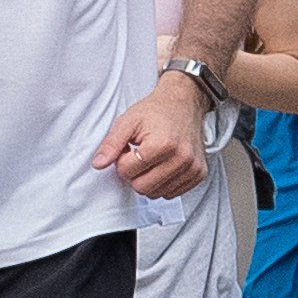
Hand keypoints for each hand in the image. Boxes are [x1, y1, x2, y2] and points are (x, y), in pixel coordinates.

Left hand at [93, 66, 206, 198]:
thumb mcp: (128, 121)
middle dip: (134, 174)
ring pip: (156, 194)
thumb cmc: (156, 111)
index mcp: (162, 145)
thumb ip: (111, 144)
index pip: (127, 172)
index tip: (129, 148)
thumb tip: (98, 164)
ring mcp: (192, 168)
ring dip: (148, 180)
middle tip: (139, 156)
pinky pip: (172, 194)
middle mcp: (181, 158)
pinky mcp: (199, 174)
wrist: (185, 103)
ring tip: (152, 159)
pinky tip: (163, 165)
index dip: (122, 161)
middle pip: (142, 187)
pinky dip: (163, 183)